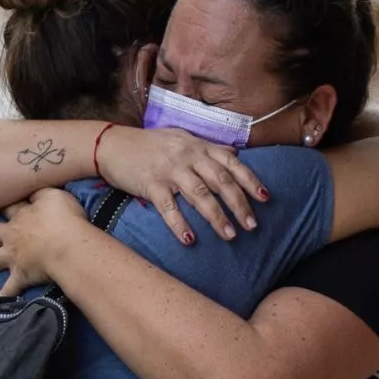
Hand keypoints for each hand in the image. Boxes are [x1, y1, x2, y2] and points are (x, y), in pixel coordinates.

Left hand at [0, 189, 87, 296]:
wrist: (67, 246)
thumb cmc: (64, 219)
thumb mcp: (54, 195)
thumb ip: (40, 193)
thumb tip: (31, 192)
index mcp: (22, 215)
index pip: (7, 207)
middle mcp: (12, 236)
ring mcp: (13, 258)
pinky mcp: (20, 277)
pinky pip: (7, 291)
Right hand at [95, 126, 267, 244]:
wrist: (113, 144)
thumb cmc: (149, 144)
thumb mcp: (182, 138)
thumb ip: (209, 147)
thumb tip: (236, 153)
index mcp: (198, 146)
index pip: (231, 163)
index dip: (250, 181)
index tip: (266, 198)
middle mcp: (188, 156)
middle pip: (221, 182)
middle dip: (239, 205)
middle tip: (252, 226)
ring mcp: (170, 170)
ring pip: (200, 195)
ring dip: (217, 217)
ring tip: (230, 236)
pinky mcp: (151, 184)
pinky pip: (169, 207)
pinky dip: (179, 224)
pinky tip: (189, 240)